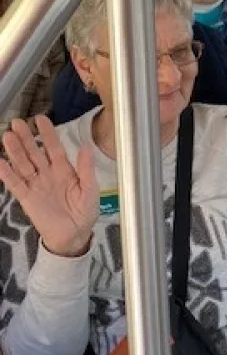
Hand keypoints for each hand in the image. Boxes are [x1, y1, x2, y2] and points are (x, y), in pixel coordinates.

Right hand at [0, 117, 98, 256]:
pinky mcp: (27, 199)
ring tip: (7, 136)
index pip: (54, 147)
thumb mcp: (91, 190)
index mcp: (65, 170)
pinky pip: (15, 184)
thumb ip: (87, 170)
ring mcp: (36, 185)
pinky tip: (0, 162)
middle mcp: (48, 174)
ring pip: (23, 165)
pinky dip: (7, 174)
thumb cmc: (85, 212)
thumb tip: (85, 148)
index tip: (40, 119)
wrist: (75, 235)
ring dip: (15, 151)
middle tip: (16, 122)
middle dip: (26, 138)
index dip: (47, 133)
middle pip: (34, 152)